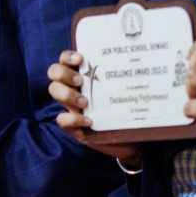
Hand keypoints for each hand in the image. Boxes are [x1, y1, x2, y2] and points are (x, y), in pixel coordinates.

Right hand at [47, 50, 141, 165]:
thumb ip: (125, 77)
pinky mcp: (73, 127)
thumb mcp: (124, 91)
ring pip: (54, 91)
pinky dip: (73, 119)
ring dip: (67, 94)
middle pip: (54, 72)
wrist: (129, 140)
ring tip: (85, 102)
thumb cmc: (125, 111)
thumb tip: (141, 57)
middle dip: (64, 73)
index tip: (81, 58)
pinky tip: (89, 121)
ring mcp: (71, 107)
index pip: (65, 59)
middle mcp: (73, 88)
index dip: (67, 56)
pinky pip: (62, 120)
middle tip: (80, 80)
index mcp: (83, 76)